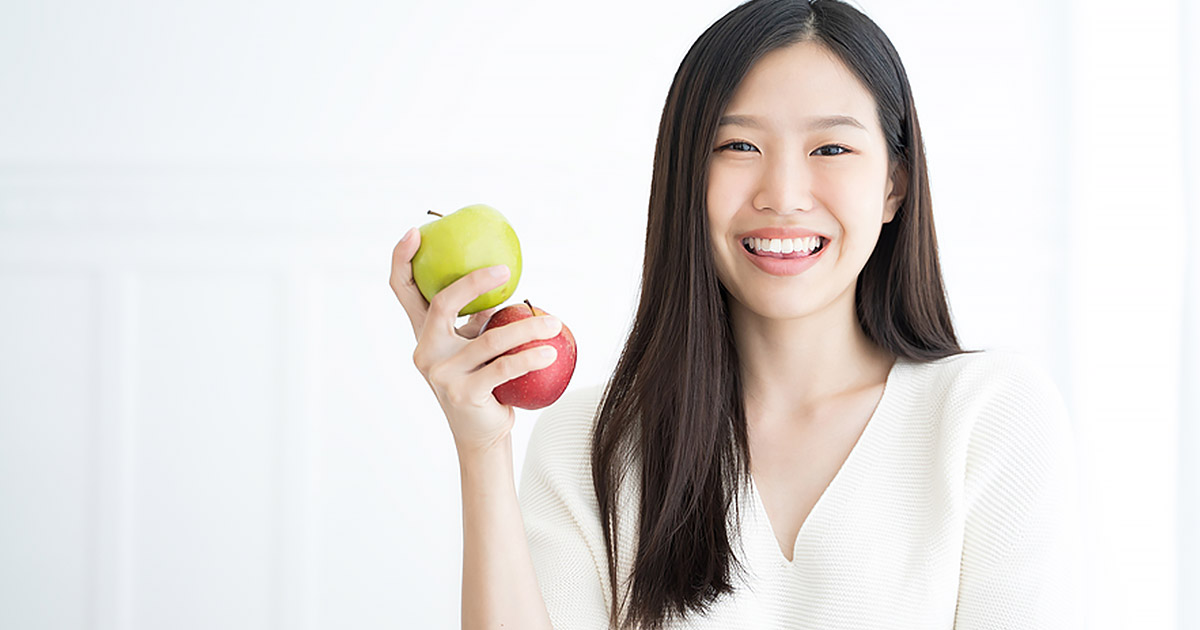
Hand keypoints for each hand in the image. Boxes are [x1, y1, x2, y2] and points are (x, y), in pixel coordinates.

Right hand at [390, 227, 562, 453]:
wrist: (481, 433)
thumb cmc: (483, 382)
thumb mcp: (476, 346)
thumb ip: (479, 318)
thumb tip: (504, 282)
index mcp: (424, 333)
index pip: (403, 290)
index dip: (402, 259)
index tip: (416, 232)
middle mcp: (426, 350)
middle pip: (442, 303)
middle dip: (472, 281)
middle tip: (506, 270)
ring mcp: (441, 373)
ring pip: (489, 339)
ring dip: (527, 328)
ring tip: (553, 322)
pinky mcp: (462, 393)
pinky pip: (504, 367)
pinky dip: (530, 356)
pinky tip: (551, 350)